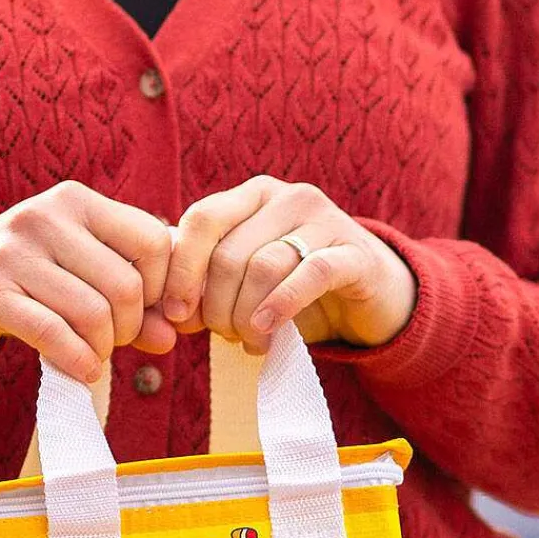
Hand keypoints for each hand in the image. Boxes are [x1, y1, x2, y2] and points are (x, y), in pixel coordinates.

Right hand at [0, 181, 178, 382]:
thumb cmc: (25, 279)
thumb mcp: (79, 275)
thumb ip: (132, 301)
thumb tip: (171, 337)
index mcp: (76, 201)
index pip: (153, 240)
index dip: (162, 287)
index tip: (145, 313)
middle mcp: (45, 217)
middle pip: (126, 286)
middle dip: (129, 328)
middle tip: (112, 342)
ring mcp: (13, 253)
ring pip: (94, 313)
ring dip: (102, 349)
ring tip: (92, 357)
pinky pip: (54, 333)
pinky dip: (78, 361)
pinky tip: (82, 371)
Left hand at [162, 175, 417, 352]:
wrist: (367, 296)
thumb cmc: (293, 288)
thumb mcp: (244, 282)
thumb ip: (205, 286)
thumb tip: (171, 311)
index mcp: (252, 197)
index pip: (202, 220)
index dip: (182, 270)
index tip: (176, 313)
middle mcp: (287, 198)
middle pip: (229, 254)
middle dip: (217, 306)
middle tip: (225, 335)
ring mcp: (325, 220)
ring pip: (264, 267)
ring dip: (246, 316)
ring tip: (250, 341)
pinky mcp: (356, 253)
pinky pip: (309, 276)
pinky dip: (280, 307)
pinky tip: (266, 332)